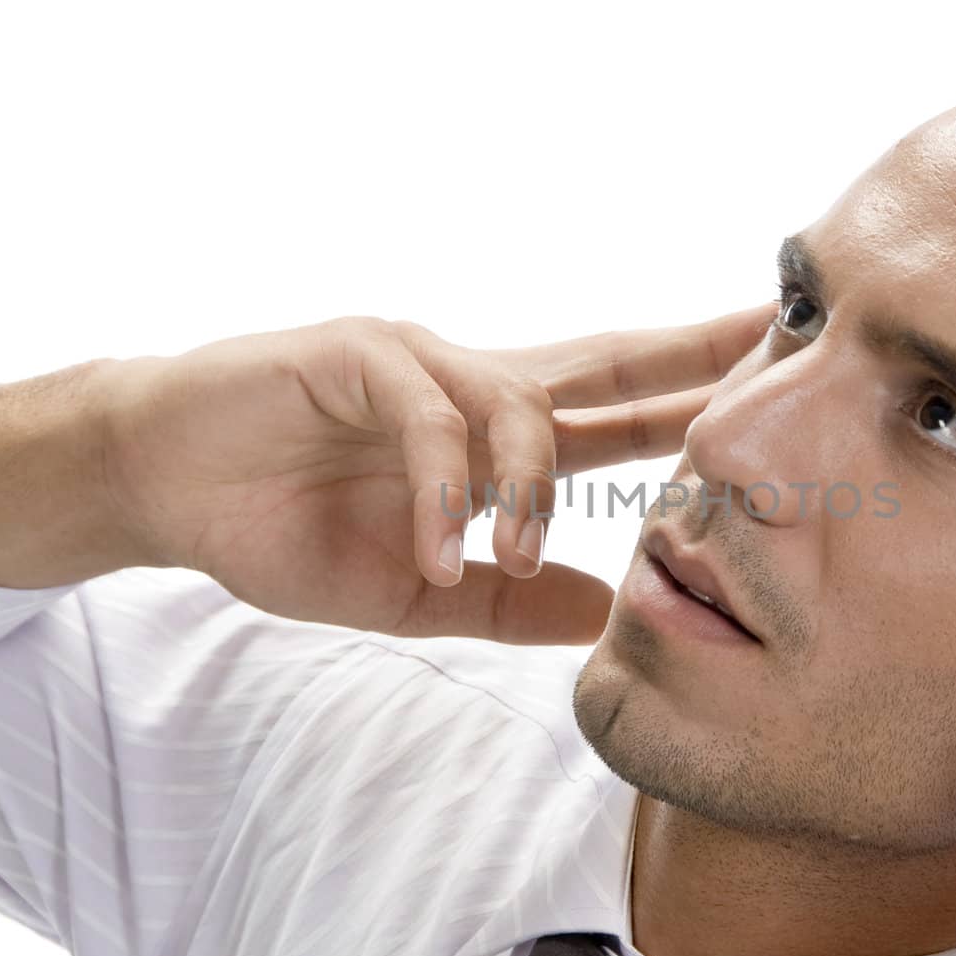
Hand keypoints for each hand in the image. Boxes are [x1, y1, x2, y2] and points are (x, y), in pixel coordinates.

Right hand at [98, 305, 772, 640]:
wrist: (165, 486)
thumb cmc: (288, 528)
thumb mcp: (414, 591)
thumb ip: (506, 602)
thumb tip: (607, 616)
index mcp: (500, 435)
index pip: (625, 409)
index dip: (701, 398)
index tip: (787, 397)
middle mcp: (477, 383)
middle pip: (612, 363)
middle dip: (698, 353)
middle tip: (789, 340)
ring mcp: (421, 361)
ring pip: (518, 404)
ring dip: (529, 487)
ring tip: (512, 559)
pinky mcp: (355, 355)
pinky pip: (424, 419)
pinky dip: (439, 487)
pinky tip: (431, 549)